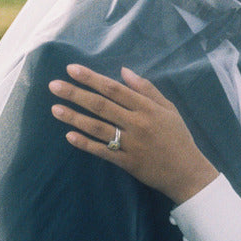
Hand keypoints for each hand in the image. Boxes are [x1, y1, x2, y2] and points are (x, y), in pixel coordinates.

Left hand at [49, 65, 218, 203]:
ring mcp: (130, 144)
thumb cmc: (177, 136)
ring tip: (55, 109)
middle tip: (54, 85)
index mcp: (147, 108)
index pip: (114, 88)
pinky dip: (85, 144)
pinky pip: (102, 151)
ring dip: (74, 118)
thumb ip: (146, 89)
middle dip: (75, 94)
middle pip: (101, 105)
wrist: (187, 172)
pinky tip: (69, 136)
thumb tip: (124, 70)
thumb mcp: (168, 108)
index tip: (71, 69)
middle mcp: (137, 123)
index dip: (91, 78)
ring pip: (97, 127)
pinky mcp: (126, 162)